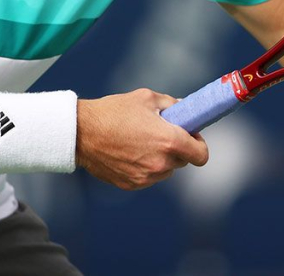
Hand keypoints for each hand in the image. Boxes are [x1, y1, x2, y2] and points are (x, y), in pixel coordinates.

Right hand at [76, 89, 208, 189]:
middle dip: (177, 148)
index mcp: (169, 141)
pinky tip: (129, 151)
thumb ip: (172, 104)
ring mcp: (146, 177)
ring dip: (161, 158)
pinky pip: (148, 176)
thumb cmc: (114, 112)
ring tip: (141, 141)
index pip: (201, 154)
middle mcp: (161, 163)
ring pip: (165, 169)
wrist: (82, 132)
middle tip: (162, 133)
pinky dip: (145, 166)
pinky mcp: (132, 185)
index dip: (199, 144)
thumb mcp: (147, 98)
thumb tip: (186, 110)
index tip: (191, 136)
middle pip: (183, 161)